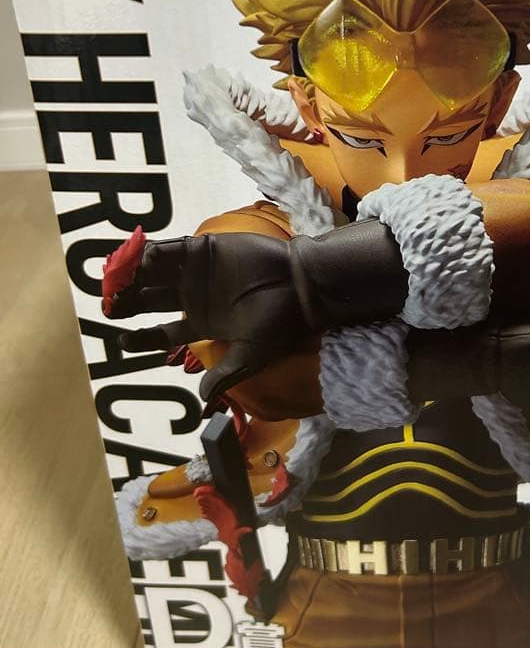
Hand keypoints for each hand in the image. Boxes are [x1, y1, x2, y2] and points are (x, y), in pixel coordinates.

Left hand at [106, 232, 308, 401]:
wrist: (301, 283)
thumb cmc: (279, 321)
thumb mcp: (250, 355)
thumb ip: (224, 375)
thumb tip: (201, 399)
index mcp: (203, 324)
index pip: (161, 333)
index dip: (140, 337)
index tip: (121, 341)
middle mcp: (196, 297)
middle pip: (150, 299)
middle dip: (127, 303)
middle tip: (110, 306)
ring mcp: (198, 271)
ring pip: (154, 273)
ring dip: (133, 277)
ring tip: (117, 284)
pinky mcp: (204, 248)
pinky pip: (170, 249)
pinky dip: (151, 254)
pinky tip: (140, 263)